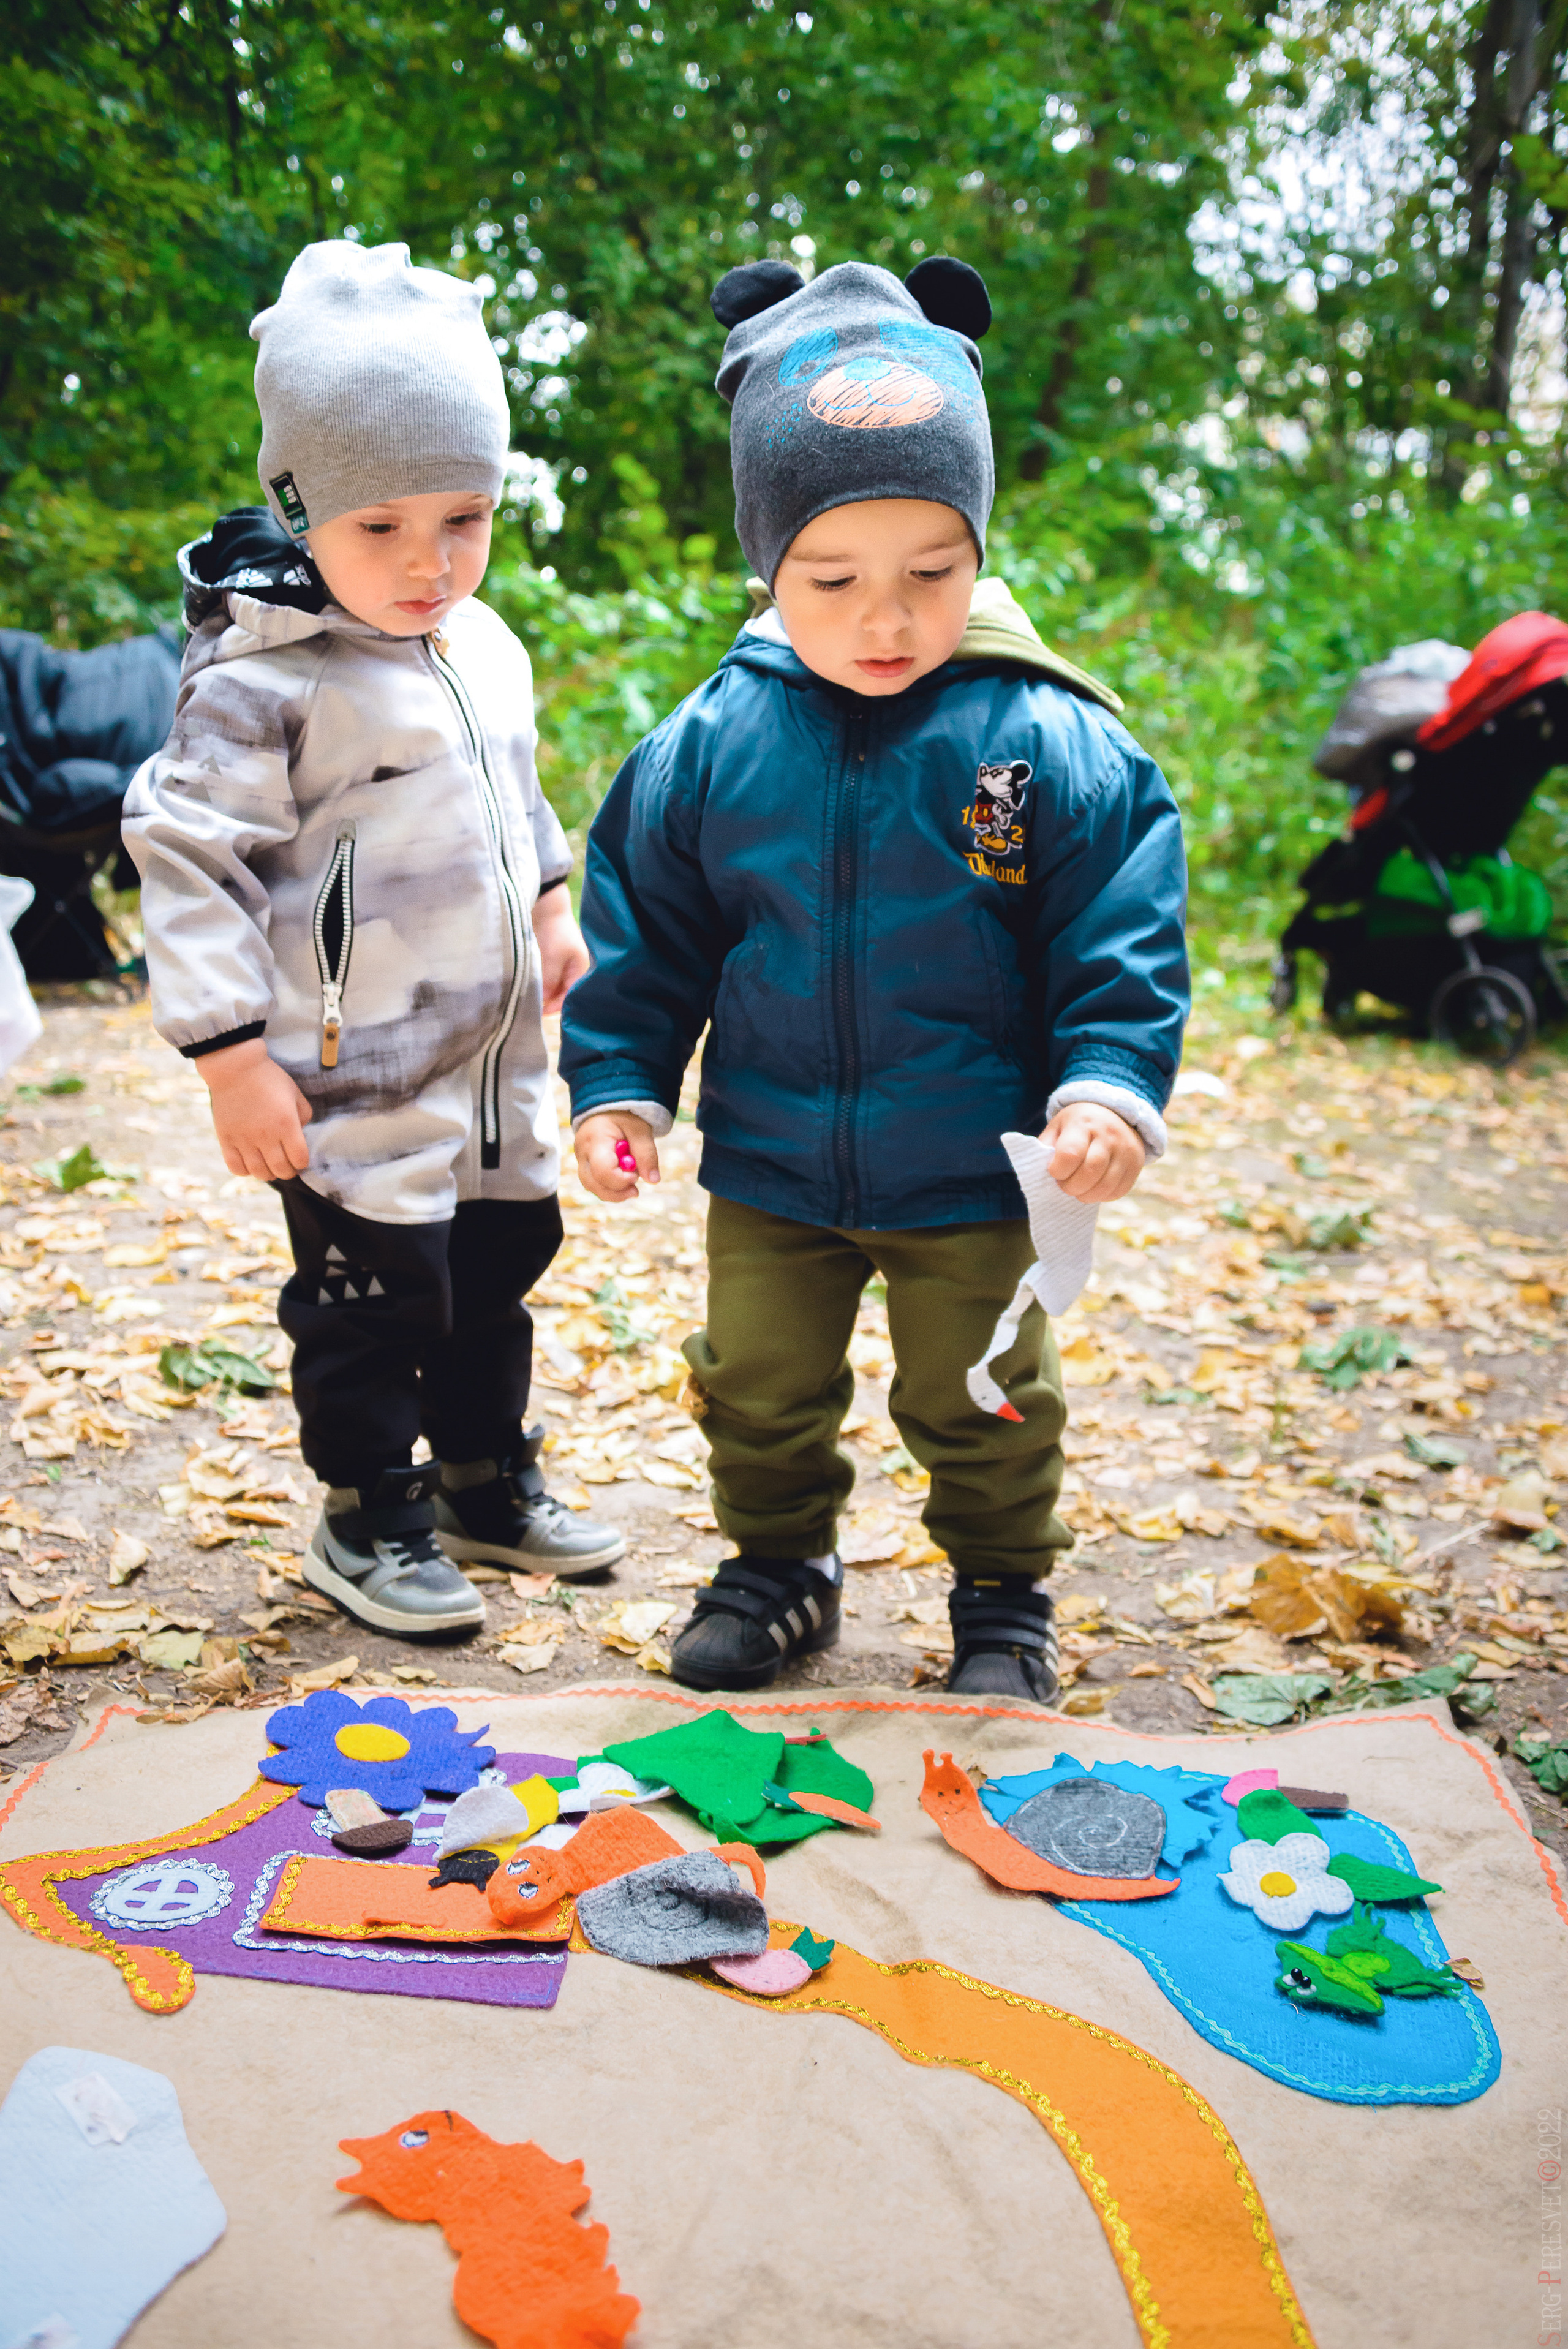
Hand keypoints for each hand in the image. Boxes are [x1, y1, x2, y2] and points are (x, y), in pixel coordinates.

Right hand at [195, 1037, 312, 1180]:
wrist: (235, 1067)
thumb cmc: (269, 1078)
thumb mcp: (295, 1093)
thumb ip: (304, 1116)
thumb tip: (300, 1134)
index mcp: (286, 1125)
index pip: (300, 1159)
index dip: (302, 1162)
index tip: (300, 1157)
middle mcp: (266, 1136)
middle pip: (282, 1171)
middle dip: (288, 1170)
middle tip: (287, 1164)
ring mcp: (244, 1140)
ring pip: (260, 1173)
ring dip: (268, 1173)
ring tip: (269, 1165)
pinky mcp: (226, 1140)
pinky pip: (236, 1167)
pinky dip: (245, 1171)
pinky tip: (250, 1162)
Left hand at [532, 885, 589, 1015]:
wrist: (547, 905)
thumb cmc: (554, 932)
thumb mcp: (552, 960)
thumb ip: (549, 983)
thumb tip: (543, 1001)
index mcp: (580, 970)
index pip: (570, 997)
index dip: (554, 1007)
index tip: (538, 1012)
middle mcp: (574, 968)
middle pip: (561, 992)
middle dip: (548, 999)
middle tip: (531, 1004)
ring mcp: (563, 961)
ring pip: (553, 983)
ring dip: (542, 988)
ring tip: (528, 993)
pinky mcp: (552, 955)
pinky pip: (547, 973)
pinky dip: (539, 978)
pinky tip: (530, 980)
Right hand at [574, 1110, 659, 1201]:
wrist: (608, 1106)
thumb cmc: (624, 1115)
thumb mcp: (640, 1129)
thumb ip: (646, 1153)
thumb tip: (653, 1181)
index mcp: (595, 1139)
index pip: (603, 1170)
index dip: (621, 1179)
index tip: (636, 1175)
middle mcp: (583, 1152)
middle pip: (593, 1183)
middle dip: (617, 1191)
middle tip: (635, 1190)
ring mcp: (581, 1159)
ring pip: (591, 1186)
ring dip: (613, 1192)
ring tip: (631, 1185)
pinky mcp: (585, 1164)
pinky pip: (593, 1183)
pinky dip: (609, 1187)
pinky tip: (623, 1182)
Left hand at [1041, 1101, 1143, 1202]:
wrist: (1113, 1113)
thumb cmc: (1078, 1125)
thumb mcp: (1058, 1126)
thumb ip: (1046, 1147)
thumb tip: (1040, 1172)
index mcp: (1083, 1123)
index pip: (1070, 1154)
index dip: (1058, 1170)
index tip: (1054, 1171)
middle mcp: (1109, 1135)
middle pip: (1090, 1172)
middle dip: (1071, 1186)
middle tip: (1064, 1184)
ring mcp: (1126, 1150)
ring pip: (1105, 1186)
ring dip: (1086, 1195)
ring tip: (1078, 1189)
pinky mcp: (1136, 1164)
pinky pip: (1119, 1191)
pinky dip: (1102, 1196)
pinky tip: (1093, 1189)